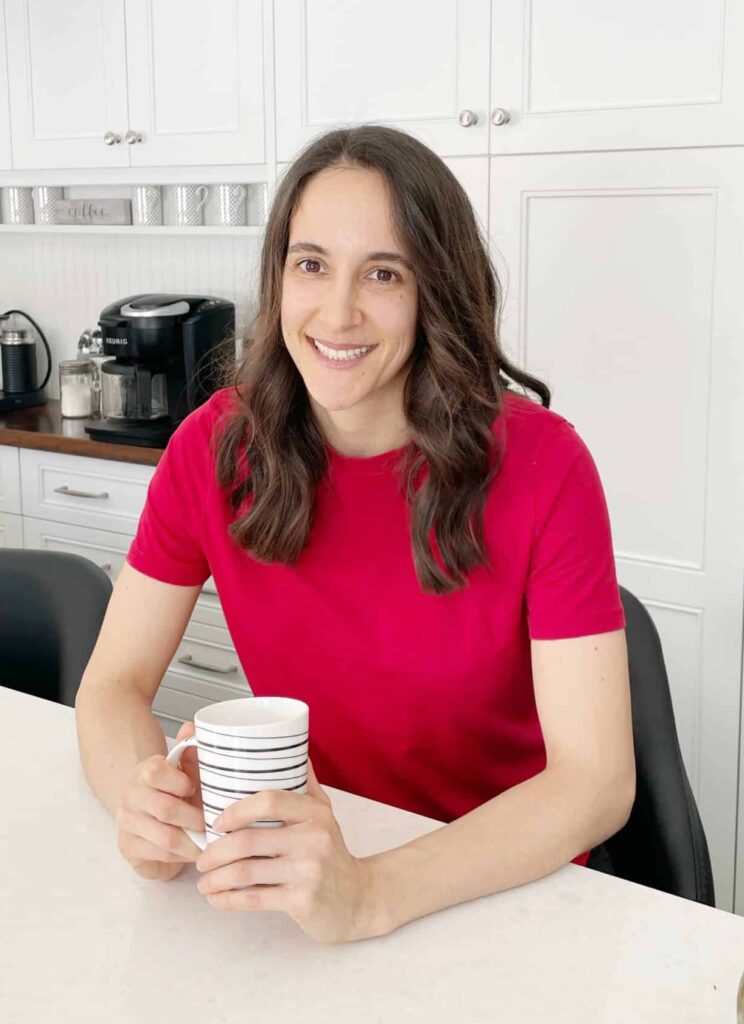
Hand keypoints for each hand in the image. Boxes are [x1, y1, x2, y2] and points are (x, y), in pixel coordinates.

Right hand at [115, 721, 204, 881]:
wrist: (150, 821)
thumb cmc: (174, 795)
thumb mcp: (186, 774)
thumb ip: (191, 753)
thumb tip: (192, 726)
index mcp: (145, 771)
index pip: (156, 772)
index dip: (181, 782)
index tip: (195, 788)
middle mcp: (131, 795)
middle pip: (166, 808)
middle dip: (196, 819)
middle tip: (215, 823)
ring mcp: (127, 822)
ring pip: (165, 837)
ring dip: (193, 840)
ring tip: (210, 840)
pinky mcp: (128, 847)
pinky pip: (159, 855)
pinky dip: (182, 856)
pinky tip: (193, 851)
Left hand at [195, 760, 386, 943]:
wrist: (358, 897)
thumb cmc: (332, 851)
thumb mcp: (324, 812)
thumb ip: (304, 783)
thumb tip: (290, 746)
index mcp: (314, 812)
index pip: (269, 800)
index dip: (236, 810)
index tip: (216, 821)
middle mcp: (313, 839)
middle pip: (248, 841)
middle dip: (215, 851)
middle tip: (202, 858)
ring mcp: (308, 872)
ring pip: (246, 873)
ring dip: (216, 879)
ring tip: (204, 881)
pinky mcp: (302, 902)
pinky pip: (254, 900)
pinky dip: (228, 900)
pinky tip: (216, 898)